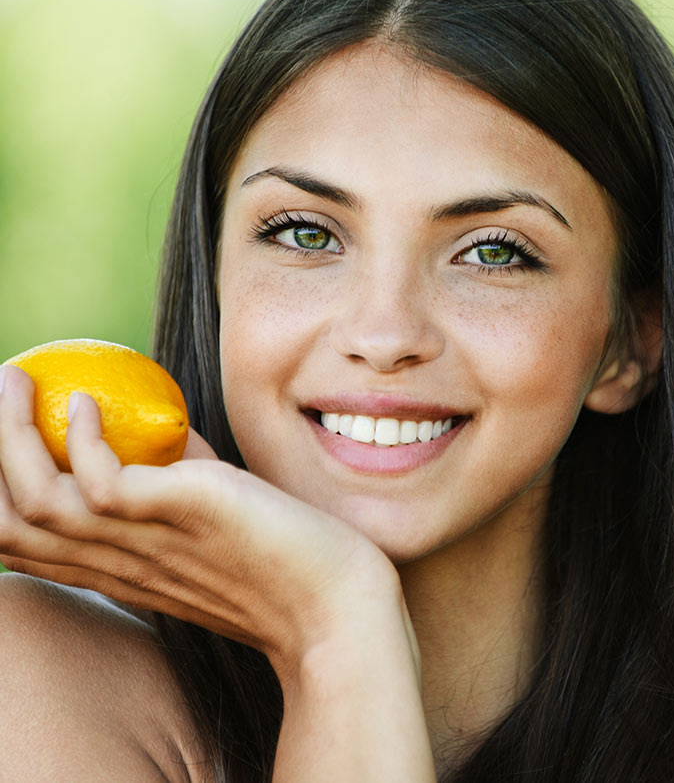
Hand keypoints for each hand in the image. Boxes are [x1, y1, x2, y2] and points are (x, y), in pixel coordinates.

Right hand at [0, 364, 398, 676]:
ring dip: (12, 434)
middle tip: (4, 386)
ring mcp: (144, 544)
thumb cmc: (272, 557)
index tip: (5, 435)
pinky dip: (83, 439)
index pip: (24, 542)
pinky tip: (90, 401)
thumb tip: (163, 433)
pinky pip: (104, 485)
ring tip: (16, 379)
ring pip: (37, 501)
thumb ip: (177, 482)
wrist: (333, 603)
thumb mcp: (206, 519)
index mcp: (116, 568)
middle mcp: (116, 564)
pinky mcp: (182, 517)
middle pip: (8, 522)